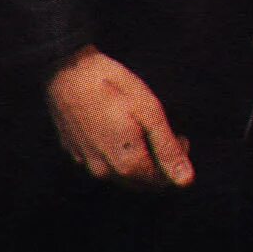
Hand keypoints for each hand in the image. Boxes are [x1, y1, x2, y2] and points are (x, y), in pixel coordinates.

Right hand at [45, 46, 194, 187]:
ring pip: (121, 174)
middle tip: (162, 132)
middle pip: (141, 181)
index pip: (161, 181)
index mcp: (127, 164)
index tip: (179, 136)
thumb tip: (186, 181)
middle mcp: (105, 172)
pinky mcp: (74, 152)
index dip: (175, 161)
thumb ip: (167, 148)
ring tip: (139, 128)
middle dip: (157, 162)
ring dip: (136, 159)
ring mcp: (86, 163)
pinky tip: (114, 127)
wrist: (66, 70)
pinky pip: (101, 162)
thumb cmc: (112, 85)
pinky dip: (115, 153)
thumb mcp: (148, 110)